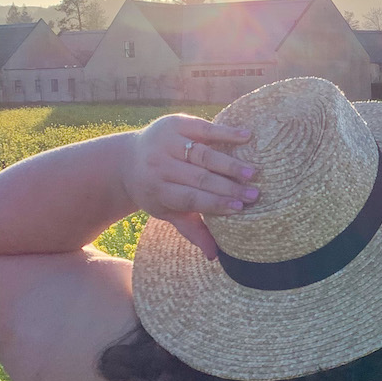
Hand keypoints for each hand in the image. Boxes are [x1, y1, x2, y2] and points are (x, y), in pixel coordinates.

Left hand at [122, 115, 256, 258]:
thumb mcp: (166, 212)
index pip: (191, 198)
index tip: (240, 208)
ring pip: (203, 155)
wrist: (126, 159)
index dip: (216, 203)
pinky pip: (203, 128)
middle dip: (229, 187)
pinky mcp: (174, 123)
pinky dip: (226, 132)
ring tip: (253, 172)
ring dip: (230, 164)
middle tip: (255, 194)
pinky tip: (246, 136)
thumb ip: (191, 230)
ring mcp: (166, 142)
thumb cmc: (155, 190)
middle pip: (199, 177)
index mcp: (156, 190)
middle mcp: (158, 165)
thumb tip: (214, 256)